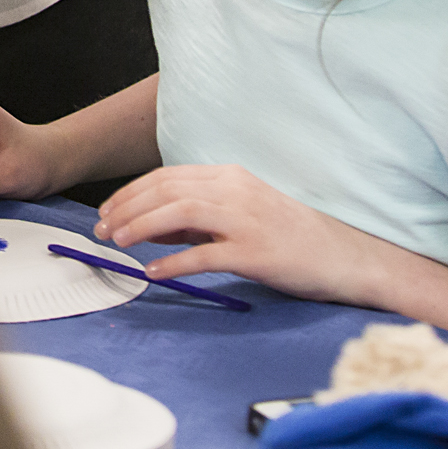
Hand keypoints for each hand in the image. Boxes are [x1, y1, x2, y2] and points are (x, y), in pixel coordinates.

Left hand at [92, 163, 376, 301]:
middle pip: (166, 191)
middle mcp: (235, 191)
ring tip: (117, 243)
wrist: (345, 256)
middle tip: (102, 228)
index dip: (131, 192)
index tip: (108, 210)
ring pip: (178, 214)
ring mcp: (246, 220)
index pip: (167, 176)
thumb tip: (151, 228)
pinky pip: (205, 255)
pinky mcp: (256, 252)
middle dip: (126, 208)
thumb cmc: (292, 236)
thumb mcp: (243, 213)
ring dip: (140, 227)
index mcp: (231, 176)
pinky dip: (174, 262)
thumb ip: (200, 217)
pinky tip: (154, 271)